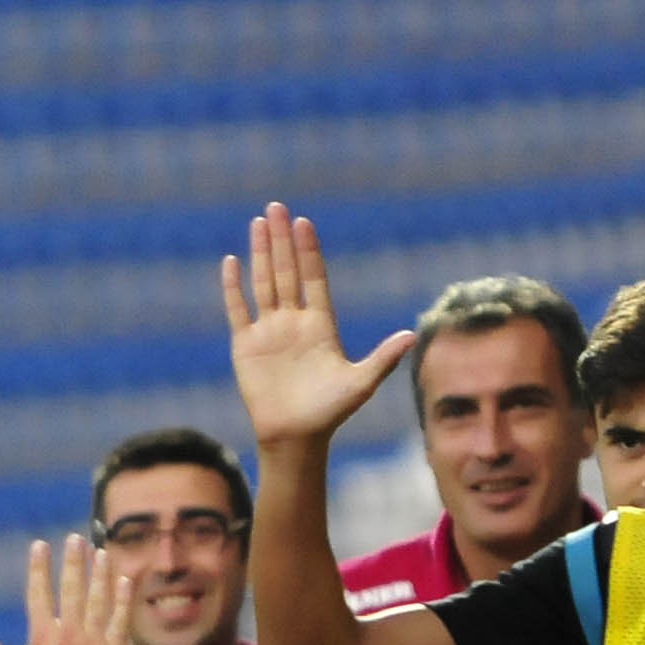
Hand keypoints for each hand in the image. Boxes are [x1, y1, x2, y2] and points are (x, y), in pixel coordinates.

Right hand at [0, 536, 131, 644]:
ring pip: (98, 597)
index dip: (39, 567)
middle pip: (72, 587)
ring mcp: (94, 641)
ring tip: (101, 551)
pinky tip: (124, 580)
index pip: (38, 592)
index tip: (40, 546)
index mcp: (42, 636)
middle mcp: (69, 632)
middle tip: (77, 539)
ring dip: (100, 572)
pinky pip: (121, 618)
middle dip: (74, 560)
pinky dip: (122, 598)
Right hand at [217, 202, 411, 448]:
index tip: (304, 222)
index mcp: (321, 325)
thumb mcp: (360, 383)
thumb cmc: (330, 413)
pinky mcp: (245, 345)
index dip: (309, 251)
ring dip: (261, 253)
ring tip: (258, 222)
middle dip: (282, 239)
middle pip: (287, 272)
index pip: (314, 279)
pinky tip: (232, 261)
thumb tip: (411, 335)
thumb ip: (383, 358)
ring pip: (263, 283)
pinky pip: (238, 309)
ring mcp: (268, 331)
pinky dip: (233, 287)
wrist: (295, 438)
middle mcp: (294, 322)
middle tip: (276, 207)